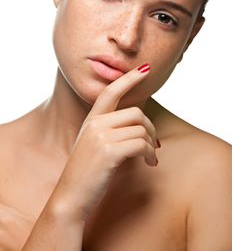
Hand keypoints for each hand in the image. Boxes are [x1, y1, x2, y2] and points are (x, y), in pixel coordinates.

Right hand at [50, 63, 158, 221]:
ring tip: (151, 157)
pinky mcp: (109, 151)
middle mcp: (95, 123)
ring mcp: (101, 136)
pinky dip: (150, 154)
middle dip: (150, 128)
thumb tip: (139, 125)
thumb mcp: (94, 144)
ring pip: (141, 130)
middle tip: (155, 143)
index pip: (111, 91)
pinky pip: (141, 144)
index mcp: (91, 119)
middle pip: (136, 113)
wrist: (71, 197)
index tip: (145, 69)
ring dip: (152, 144)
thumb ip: (109, 129)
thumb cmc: (87, 172)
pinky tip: (150, 163)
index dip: (129, 78)